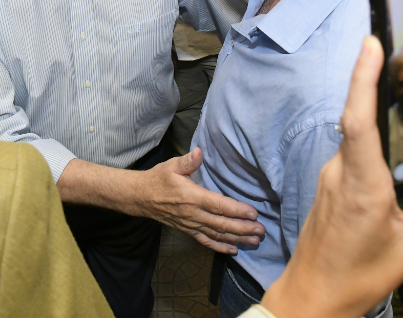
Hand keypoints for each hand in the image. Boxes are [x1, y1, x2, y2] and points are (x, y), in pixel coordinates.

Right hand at [138, 148, 264, 253]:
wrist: (141, 197)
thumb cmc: (159, 179)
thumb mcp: (172, 166)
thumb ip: (188, 161)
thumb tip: (199, 152)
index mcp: (192, 197)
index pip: (219, 205)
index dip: (237, 210)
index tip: (253, 213)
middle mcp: (193, 214)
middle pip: (222, 224)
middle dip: (243, 228)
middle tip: (261, 231)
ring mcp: (191, 225)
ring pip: (217, 234)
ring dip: (236, 239)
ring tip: (254, 241)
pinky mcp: (188, 231)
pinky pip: (206, 241)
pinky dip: (220, 247)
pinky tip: (234, 250)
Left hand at [261, 37, 402, 317]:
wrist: (314, 297)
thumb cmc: (359, 277)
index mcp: (360, 184)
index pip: (358, 120)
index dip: (363, 78)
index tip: (371, 44)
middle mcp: (340, 171)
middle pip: (356, 117)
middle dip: (374, 83)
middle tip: (399, 52)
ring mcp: (331, 176)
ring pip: (355, 135)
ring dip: (374, 112)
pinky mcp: (330, 184)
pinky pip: (352, 151)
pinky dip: (371, 138)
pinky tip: (393, 141)